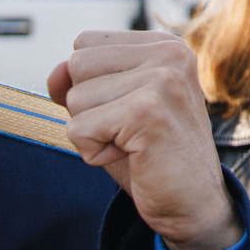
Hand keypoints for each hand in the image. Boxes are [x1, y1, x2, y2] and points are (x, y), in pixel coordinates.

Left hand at [49, 30, 242, 249]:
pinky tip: (131, 157)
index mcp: (164, 45)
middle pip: (77, 65)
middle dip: (89, 107)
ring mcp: (161, 79)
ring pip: (75, 98)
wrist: (194, 205)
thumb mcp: (116, 109)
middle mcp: (168, 53)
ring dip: (92, 133)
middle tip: (128, 132)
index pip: (85, 43)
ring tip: (131, 145)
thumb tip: (55, 72)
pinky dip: (94, 154)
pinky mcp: (147, 111)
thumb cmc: (155, 158)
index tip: (126, 111)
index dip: (91, 84)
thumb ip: (85, 82)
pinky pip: (79, 128)